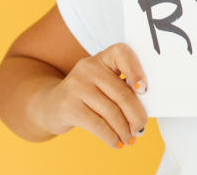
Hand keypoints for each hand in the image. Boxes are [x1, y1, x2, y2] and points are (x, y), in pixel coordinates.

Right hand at [33, 43, 147, 148]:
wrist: (51, 104)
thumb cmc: (88, 95)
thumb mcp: (103, 84)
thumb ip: (122, 88)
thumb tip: (142, 113)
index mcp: (103, 58)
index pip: (122, 54)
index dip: (136, 71)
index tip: (144, 90)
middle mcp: (88, 67)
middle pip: (121, 92)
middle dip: (136, 115)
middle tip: (141, 128)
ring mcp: (76, 86)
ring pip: (111, 112)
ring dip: (125, 130)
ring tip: (130, 138)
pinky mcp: (67, 106)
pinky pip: (97, 125)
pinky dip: (111, 137)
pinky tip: (117, 143)